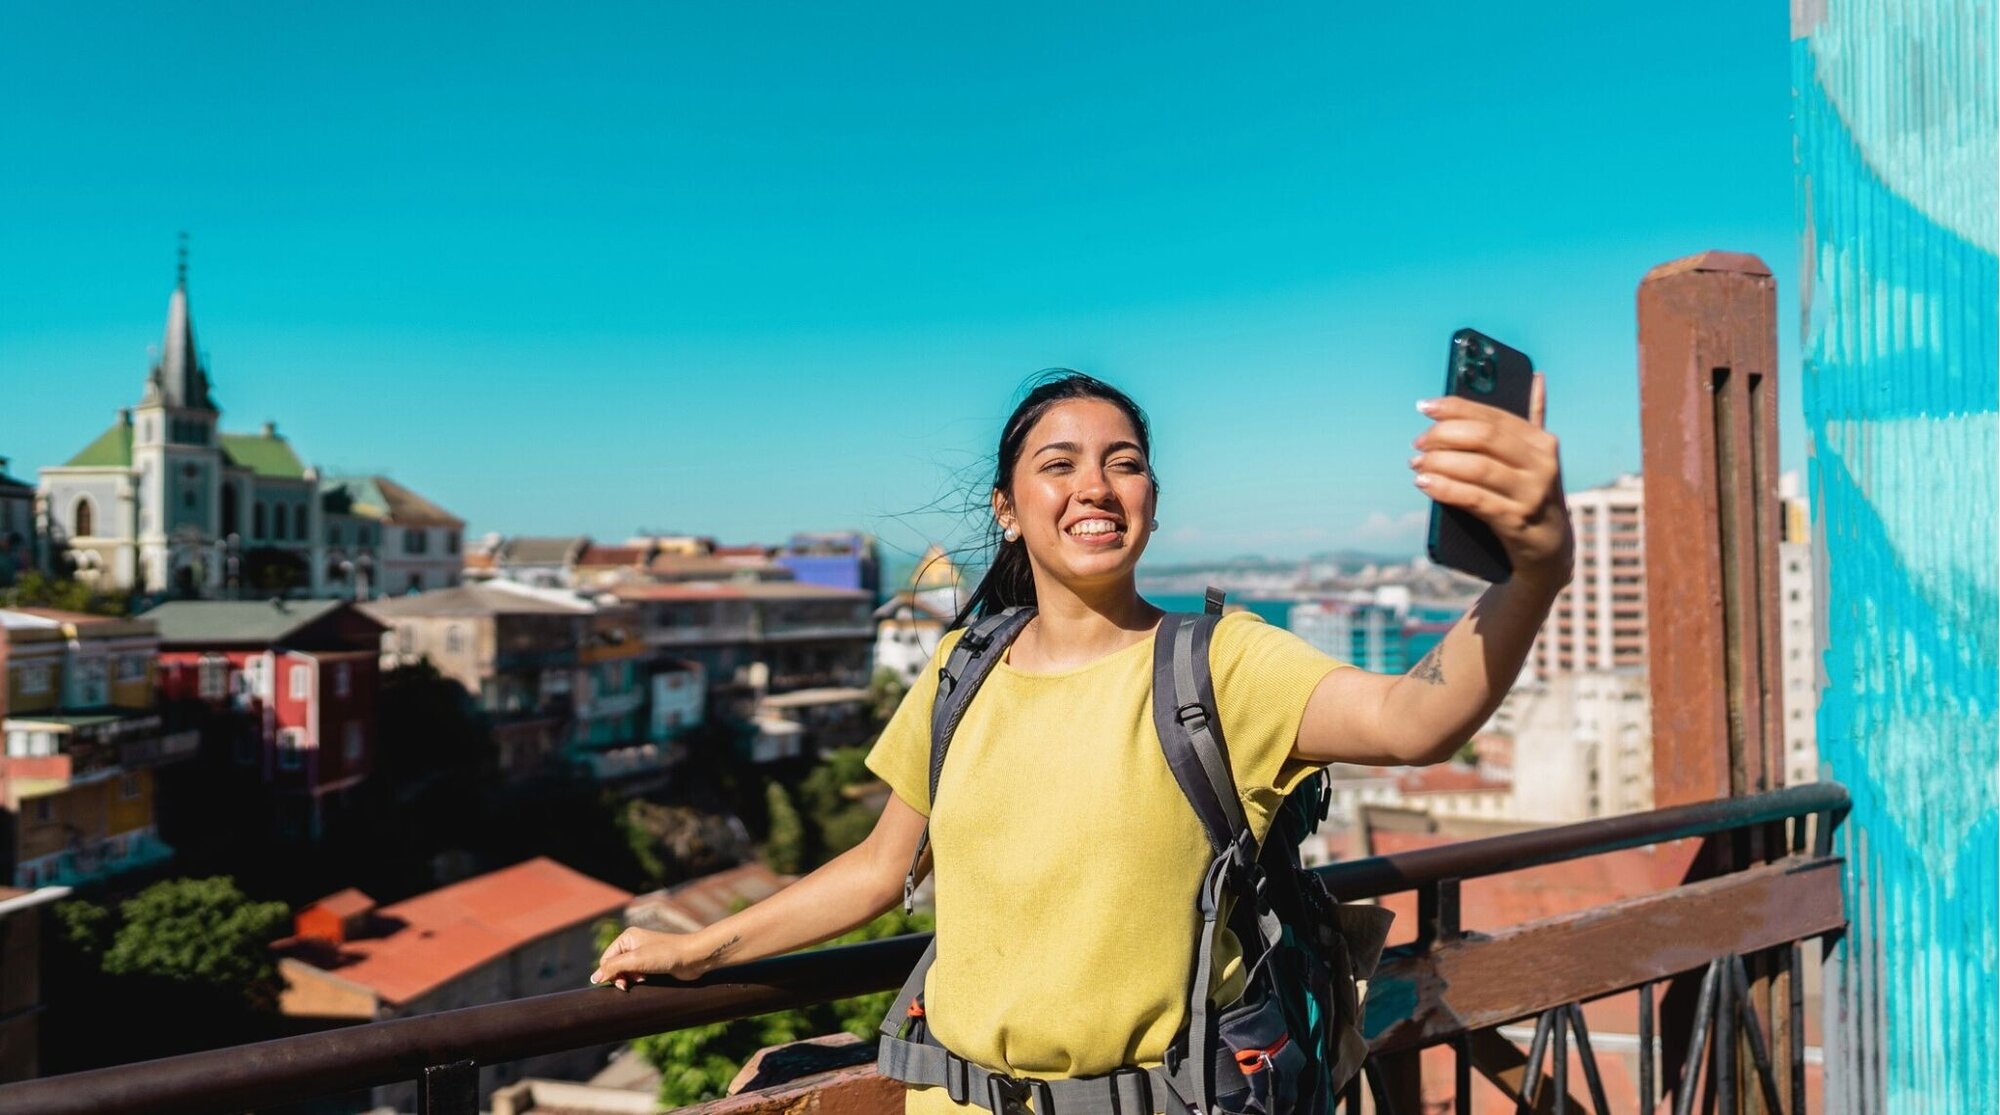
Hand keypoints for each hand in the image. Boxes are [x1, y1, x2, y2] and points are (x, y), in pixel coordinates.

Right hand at [590, 926, 718, 990]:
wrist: (692, 957)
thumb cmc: (665, 955)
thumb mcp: (635, 960)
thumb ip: (613, 967)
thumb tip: (594, 978)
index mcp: (627, 937)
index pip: (606, 959)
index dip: (608, 973)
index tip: (620, 984)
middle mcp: (633, 943)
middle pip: (615, 966)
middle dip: (619, 977)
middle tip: (627, 986)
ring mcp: (643, 953)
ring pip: (626, 971)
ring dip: (630, 979)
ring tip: (641, 980)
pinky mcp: (652, 963)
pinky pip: (637, 974)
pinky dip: (638, 980)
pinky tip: (646, 980)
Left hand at [1411, 373, 1572, 591]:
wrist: (1550, 552)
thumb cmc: (1532, 495)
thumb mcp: (1538, 458)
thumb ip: (1534, 418)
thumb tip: (1535, 376)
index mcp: (1543, 442)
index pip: (1494, 415)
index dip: (1456, 407)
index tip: (1425, 407)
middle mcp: (1542, 464)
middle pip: (1484, 438)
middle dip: (1444, 435)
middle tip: (1418, 442)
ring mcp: (1531, 494)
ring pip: (1476, 467)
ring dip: (1439, 462)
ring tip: (1416, 464)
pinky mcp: (1515, 521)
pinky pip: (1474, 499)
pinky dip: (1445, 488)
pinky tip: (1425, 483)